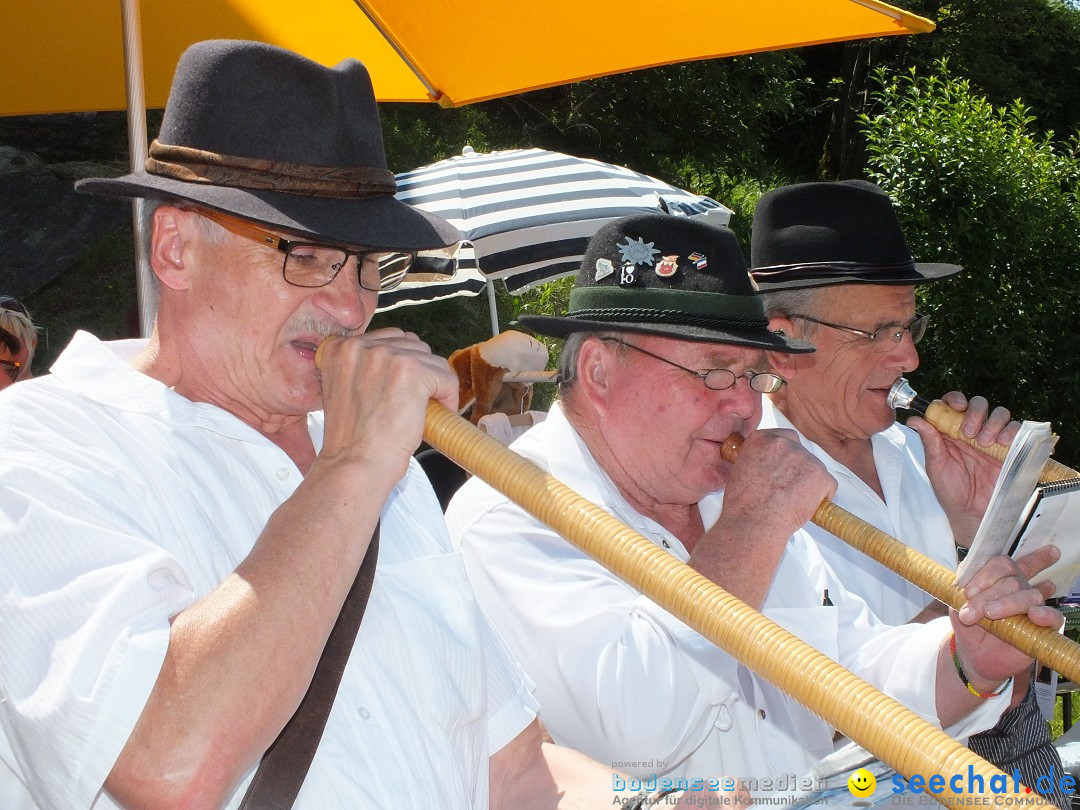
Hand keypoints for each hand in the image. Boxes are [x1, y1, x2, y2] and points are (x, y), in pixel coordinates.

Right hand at [316, 329, 458, 479]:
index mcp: (338, 347)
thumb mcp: (344, 390)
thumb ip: (363, 369)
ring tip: (426, 411)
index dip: (400, 365)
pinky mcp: (411, 371)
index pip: (386, 340)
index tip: (401, 390)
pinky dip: (449, 396)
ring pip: (431, 360)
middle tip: (416, 403)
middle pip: (411, 345)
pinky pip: (445, 376)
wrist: (354, 465)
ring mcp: (385, 355)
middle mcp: (359, 345)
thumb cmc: (351, 440)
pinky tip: (438, 415)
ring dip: (434, 385)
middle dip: (419, 373)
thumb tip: (399, 361)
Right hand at [718, 428, 836, 539]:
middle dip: (799, 467)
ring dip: (809, 482)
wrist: (754, 522)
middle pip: (801, 450)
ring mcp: (804, 457)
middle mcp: (783, 443)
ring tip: (793, 501)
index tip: (784, 467)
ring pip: (815, 468)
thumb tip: (767, 466)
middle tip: (790, 486)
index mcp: (761, 439)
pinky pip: (828, 485)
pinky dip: (822, 497)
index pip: (783, 438)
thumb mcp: (740, 470)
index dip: (785, 456)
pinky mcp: (821, 475)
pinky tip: (806, 507)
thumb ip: (756, 460)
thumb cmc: (743, 504)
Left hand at [907, 391, 1019, 547]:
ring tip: (984, 443)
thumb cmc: (951, 491)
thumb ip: (929, 441)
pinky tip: (1002, 443)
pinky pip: (1016, 430)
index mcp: (951, 432)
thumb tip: (914, 419)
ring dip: (992, 422)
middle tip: (969, 433)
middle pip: (978, 405)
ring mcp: (992, 439)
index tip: (957, 406)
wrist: (973, 513)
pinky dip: (1011, 430)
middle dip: (975, 412)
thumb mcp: (936, 466)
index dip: (955, 399)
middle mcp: (972, 432)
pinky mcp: (1010, 449)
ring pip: (999, 414)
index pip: (953, 405)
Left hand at [951, 547, 1062, 691]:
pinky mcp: (1044, 628)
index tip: (967, 592)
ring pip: (1030, 595)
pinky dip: (1045, 614)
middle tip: (970, 613)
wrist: (975, 656)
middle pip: (1013, 580)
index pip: (1001, 563)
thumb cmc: (969, 626)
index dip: (984, 574)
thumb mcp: (958, 606)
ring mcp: (1033, 607)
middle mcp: (1020, 589)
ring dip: (1007, 603)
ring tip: (989, 614)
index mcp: (1000, 579)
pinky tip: (1034, 615)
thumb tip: (965, 573)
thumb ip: (960, 588)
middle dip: (988, 595)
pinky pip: (1054, 616)